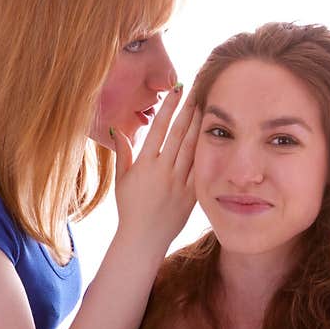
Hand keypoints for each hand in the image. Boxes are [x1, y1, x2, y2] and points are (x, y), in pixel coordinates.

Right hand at [110, 83, 200, 253]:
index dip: (168, 107)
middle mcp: (162, 171)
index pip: (158, 129)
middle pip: (178, 134)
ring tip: (206, 107)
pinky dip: (206, 152)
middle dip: (188, 110)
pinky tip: (212, 137)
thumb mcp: (121, 180)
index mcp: (145, 165)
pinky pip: (200, 169)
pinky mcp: (191, 194)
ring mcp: (178, 183)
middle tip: (197, 90)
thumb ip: (123, 153)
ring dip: (199, 126)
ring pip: (191, 148)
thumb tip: (117, 129)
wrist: (144, 238)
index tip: (176, 89)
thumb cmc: (130, 209)